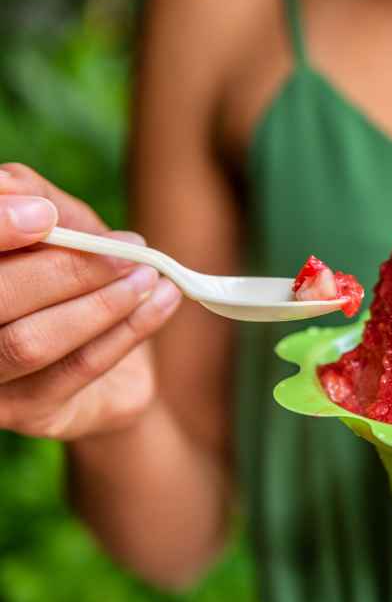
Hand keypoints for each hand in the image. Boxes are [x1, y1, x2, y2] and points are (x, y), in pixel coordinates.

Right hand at [0, 163, 181, 439]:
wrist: (115, 369)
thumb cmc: (78, 284)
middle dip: (64, 270)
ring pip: (31, 342)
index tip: (44, 214)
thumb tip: (17, 188)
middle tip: (128, 250)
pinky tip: (163, 302)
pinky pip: (77, 369)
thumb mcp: (67, 234)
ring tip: (152, 277)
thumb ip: (42, 205)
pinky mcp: (27, 414)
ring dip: (101, 304)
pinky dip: (127, 331)